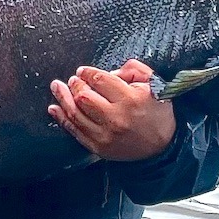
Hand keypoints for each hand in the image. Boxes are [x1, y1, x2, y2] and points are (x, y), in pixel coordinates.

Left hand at [47, 59, 175, 161]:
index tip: (83, 71)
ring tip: (57, 87)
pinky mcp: (99, 148)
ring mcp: (105, 135)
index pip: (100, 81)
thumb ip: (133, 70)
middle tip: (73, 79)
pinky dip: (62, 119)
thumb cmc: (158, 112)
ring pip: (75, 114)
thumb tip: (109, 71)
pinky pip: (75, 132)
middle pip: (84, 97)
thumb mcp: (154, 84)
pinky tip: (54, 108)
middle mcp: (116, 118)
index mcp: (130, 99)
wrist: (163, 148)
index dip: (88, 73)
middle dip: (75, 85)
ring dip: (63, 98)